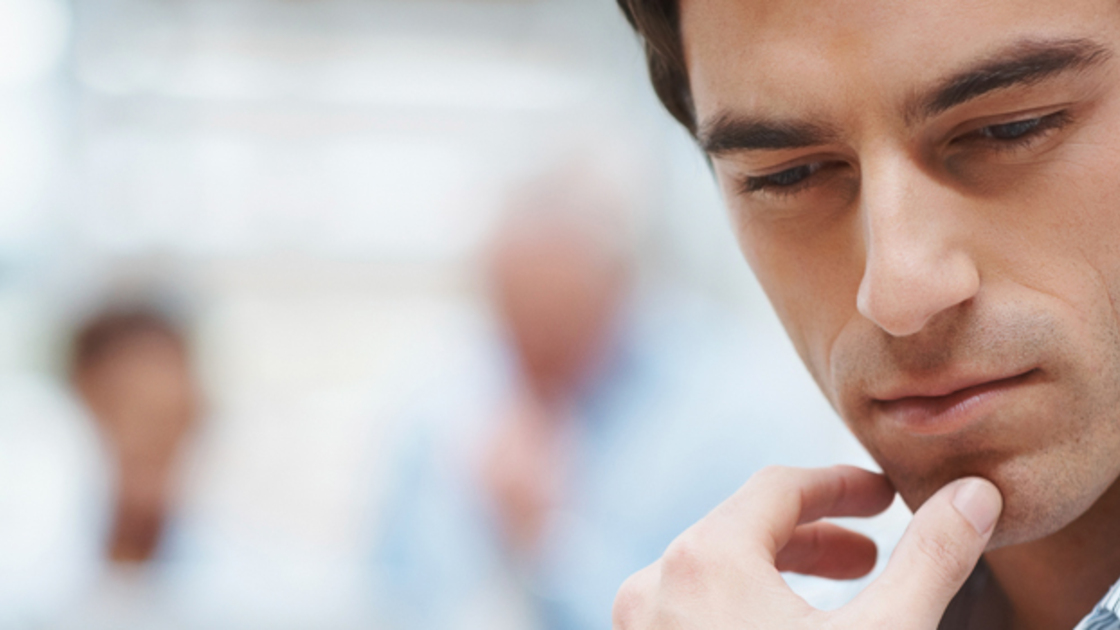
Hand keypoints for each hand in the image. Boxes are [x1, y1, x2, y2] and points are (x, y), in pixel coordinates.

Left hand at [613, 465, 1001, 628]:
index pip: (777, 487)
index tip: (887, 498)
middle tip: (873, 556)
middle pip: (743, 527)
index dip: (841, 485)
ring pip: (716, 571)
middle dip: (817, 537)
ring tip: (844, 594)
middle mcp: (656, 584)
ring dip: (782, 572)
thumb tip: (973, 496)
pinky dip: (746, 606)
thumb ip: (930, 559)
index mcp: (704, 558)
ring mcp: (640, 628)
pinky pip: (695, 610)